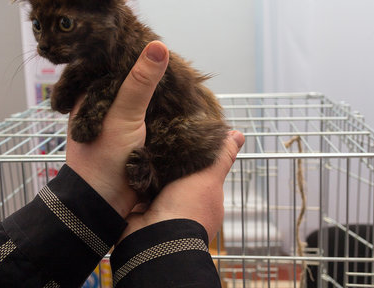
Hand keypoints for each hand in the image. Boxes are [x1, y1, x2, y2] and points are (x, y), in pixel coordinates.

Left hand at [66, 41, 168, 216]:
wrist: (103, 203)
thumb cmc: (102, 157)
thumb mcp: (123, 115)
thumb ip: (140, 82)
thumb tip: (158, 47)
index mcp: (90, 94)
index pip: (110, 62)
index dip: (129, 49)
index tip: (150, 36)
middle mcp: (101, 105)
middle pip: (127, 80)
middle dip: (147, 70)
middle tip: (171, 56)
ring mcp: (116, 121)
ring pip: (139, 98)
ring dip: (155, 91)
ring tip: (178, 74)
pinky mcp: (130, 136)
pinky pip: (148, 115)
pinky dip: (160, 109)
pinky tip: (175, 101)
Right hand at [120, 130, 244, 241]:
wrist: (154, 238)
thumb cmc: (188, 211)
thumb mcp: (209, 178)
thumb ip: (222, 157)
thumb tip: (239, 134)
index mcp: (208, 204)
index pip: (205, 176)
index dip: (197, 159)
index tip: (186, 141)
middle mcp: (188, 210)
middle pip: (180, 178)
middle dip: (171, 164)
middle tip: (161, 143)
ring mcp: (165, 213)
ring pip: (159, 184)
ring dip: (153, 172)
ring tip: (146, 150)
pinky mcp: (143, 212)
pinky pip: (140, 191)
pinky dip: (138, 181)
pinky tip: (134, 165)